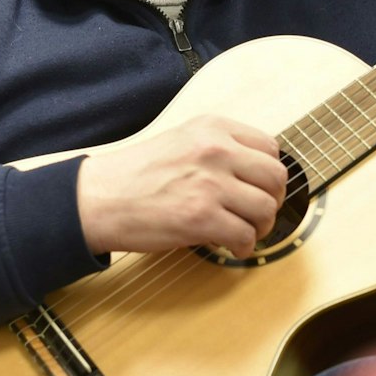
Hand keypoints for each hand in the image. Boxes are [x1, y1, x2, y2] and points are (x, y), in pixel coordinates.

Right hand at [76, 115, 286, 257]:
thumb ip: (218, 148)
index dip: (269, 174)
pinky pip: (245, 235)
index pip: (269, 148)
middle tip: (258, 214)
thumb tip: (256, 173)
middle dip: (273, 200)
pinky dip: (243, 247)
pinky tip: (230, 246)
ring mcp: (210, 183)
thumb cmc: (135, 174)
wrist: (99, 198)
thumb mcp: (182, 141)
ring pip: (266, 208)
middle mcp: (216, 150)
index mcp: (213, 128)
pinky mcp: (202, 217)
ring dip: (261, 227)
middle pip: (276, 177)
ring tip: (245, 232)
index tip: (260, 189)